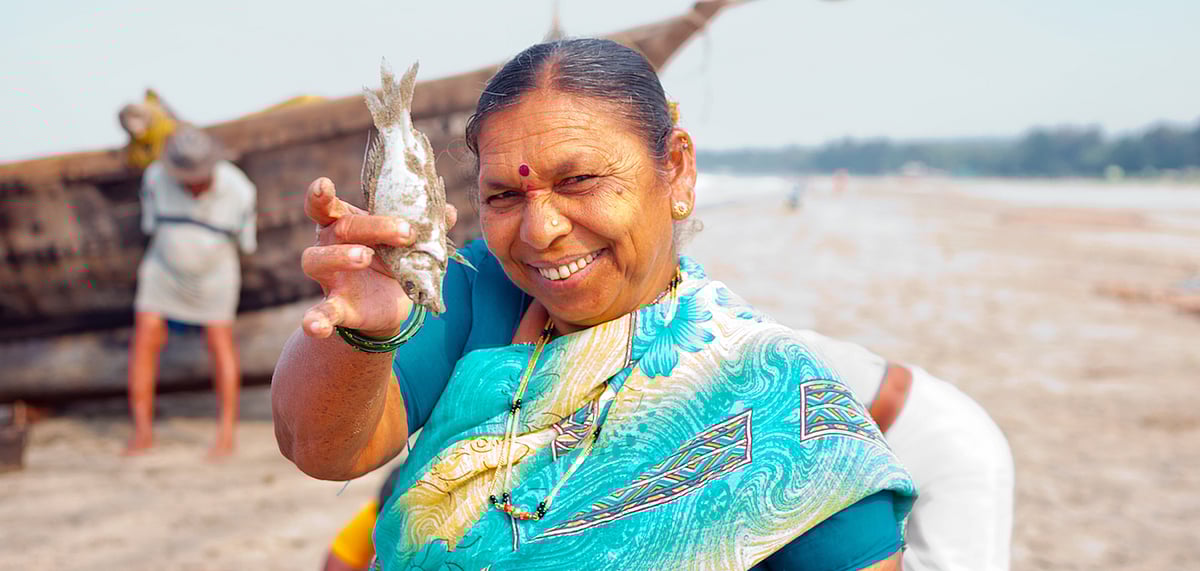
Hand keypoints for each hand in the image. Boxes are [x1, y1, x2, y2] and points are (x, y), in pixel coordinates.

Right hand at [299, 177, 457, 338]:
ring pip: (316, 260)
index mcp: (344, 224)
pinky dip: (315, 320)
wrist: (387, 304)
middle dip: (374, 226)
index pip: (324, 205)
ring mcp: (330, 277)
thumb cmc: (391, 260)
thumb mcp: (407, 243)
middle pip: (341, 227)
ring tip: (363, 257)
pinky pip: (319, 313)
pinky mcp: (337, 306)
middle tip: (406, 233)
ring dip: (339, 256)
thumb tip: (450, 212)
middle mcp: (330, 246)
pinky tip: (314, 327)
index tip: (325, 184)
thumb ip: (427, 226)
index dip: (320, 194)